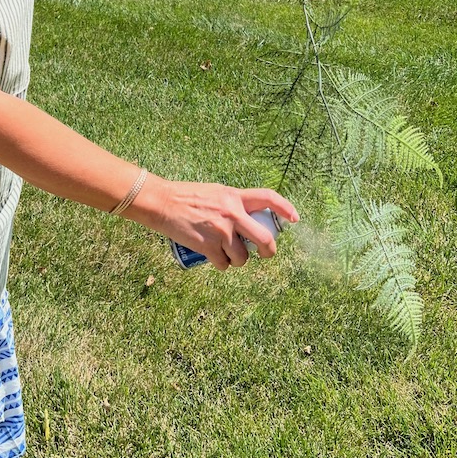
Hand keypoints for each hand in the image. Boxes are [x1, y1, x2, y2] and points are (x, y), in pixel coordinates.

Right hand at [128, 176, 298, 270]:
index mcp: (234, 196)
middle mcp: (232, 213)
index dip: (286, 208)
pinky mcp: (208, 246)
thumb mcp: (215, 192)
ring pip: (243, 257)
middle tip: (266, 254)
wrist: (162, 202)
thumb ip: (232, 204)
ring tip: (226, 253)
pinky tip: (213, 258)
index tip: (295, 219)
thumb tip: (248, 221)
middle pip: (264, 239)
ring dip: (237, 260)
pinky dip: (221, 265)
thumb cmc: (186, 196)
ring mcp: (221, 231)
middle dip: (269, 251)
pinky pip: (224, 265)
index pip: (268, 198)